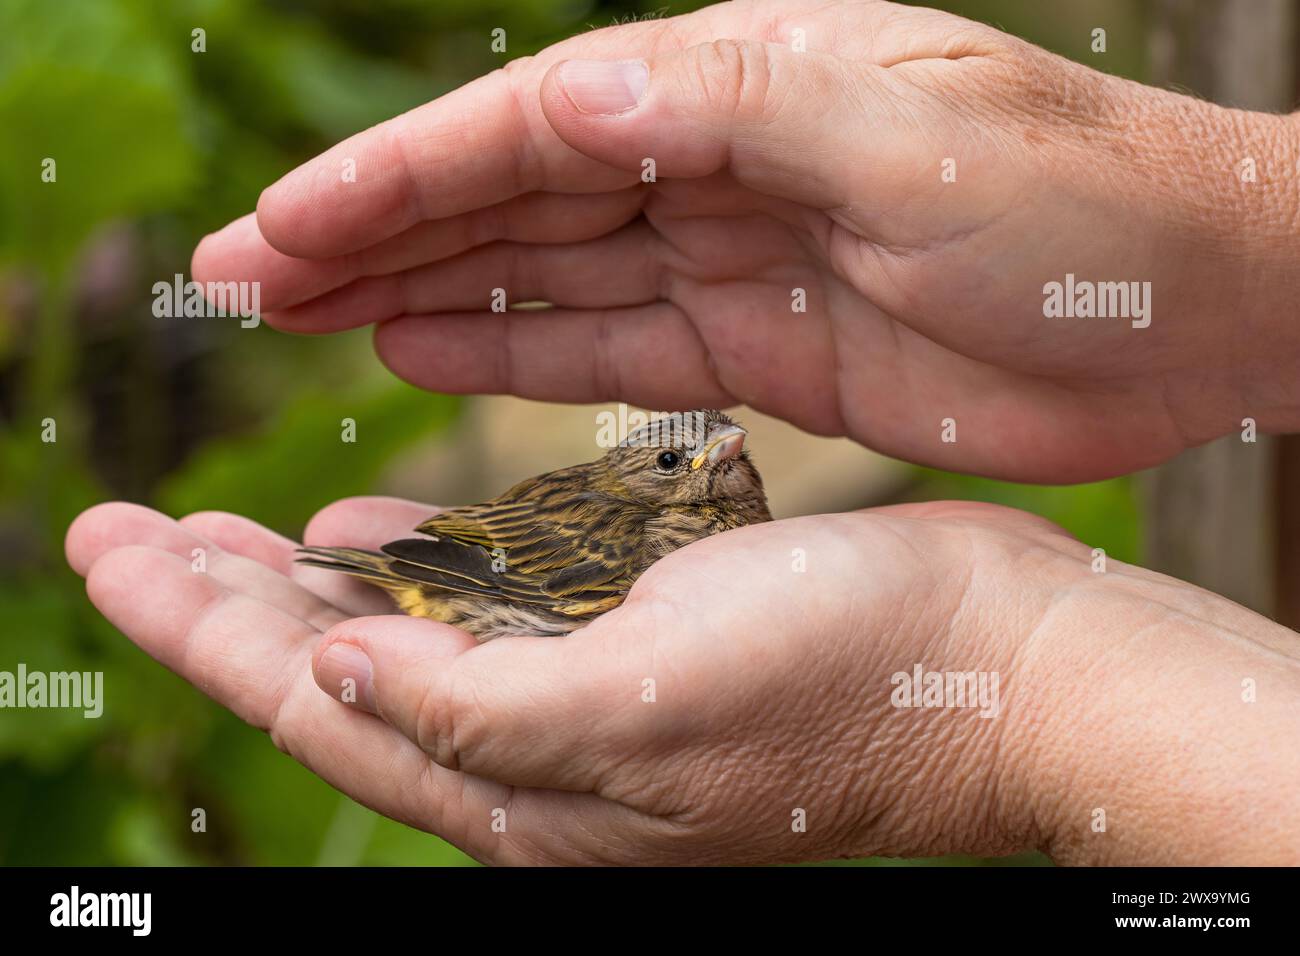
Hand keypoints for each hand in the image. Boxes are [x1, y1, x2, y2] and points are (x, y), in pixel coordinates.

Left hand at [66, 497, 1299, 863]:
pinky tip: (367, 542)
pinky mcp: (636, 643)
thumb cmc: (844, 682)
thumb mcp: (645, 705)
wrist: (996, 660)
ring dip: (310, 590)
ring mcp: (592, 702)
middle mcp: (546, 766)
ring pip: (406, 645)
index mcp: (534, 801)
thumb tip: (331, 687)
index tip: (114, 551)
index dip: (203, 630)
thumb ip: (475, 711)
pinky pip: (495, 614)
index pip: (317, 712)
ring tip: (220, 535)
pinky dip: (421, 576)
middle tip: (129, 531)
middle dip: (226, 606)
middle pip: (340, 682)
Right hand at [193, 0, 1299, 482]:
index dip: (393, 178)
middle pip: (508, 197)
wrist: (1194, 310)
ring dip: (420, 294)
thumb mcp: (911, 135)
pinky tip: (428, 355)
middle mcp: (716, 158)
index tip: (282, 229)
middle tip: (244, 279)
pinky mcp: (759, 345)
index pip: (526, 125)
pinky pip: (610, 348)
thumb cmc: (1083, 205)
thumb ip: (738, 109)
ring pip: (542, 275)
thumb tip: (574, 90)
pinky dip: (515, 351)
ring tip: (305, 319)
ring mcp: (731, 256)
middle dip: (371, 235)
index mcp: (737, 79)